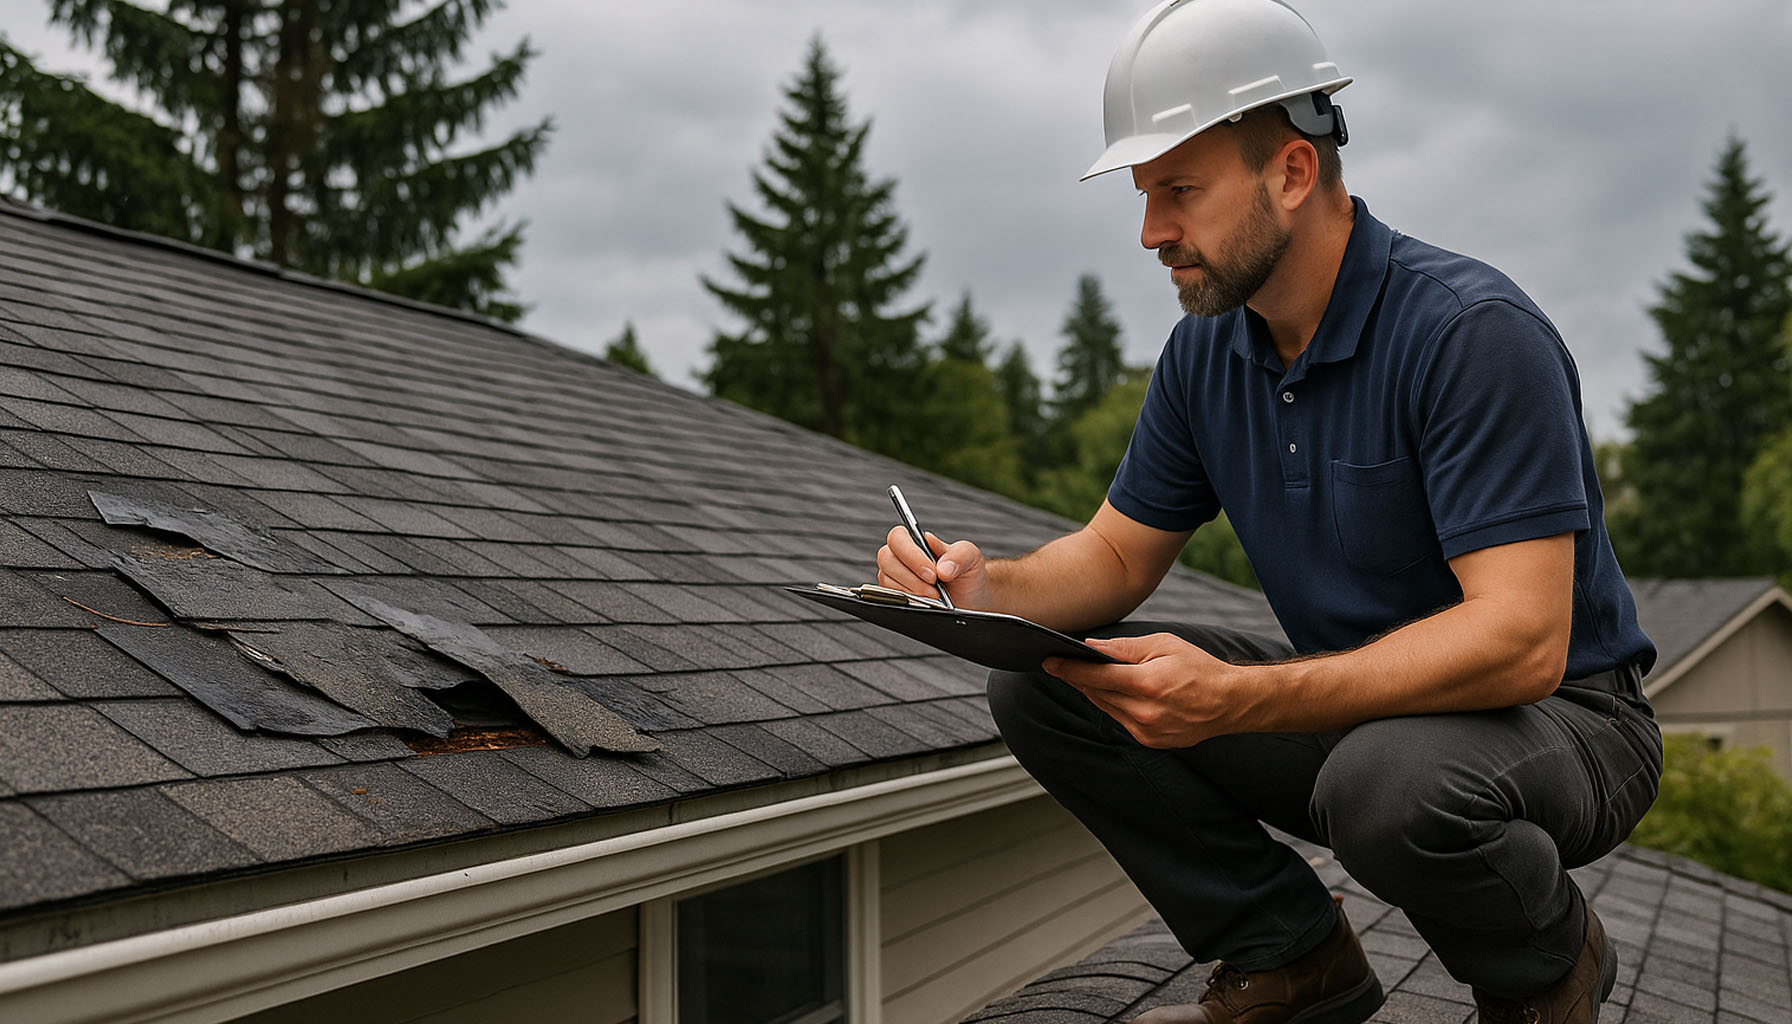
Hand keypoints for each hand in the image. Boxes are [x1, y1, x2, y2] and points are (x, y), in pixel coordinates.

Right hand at [877, 527, 994, 609]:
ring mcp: (895, 577)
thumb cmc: (967, 574)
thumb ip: (959, 555)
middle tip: (935, 589)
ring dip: (912, 592)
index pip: (898, 537)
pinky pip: (890, 597)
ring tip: (935, 598)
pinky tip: (925, 604)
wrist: (971, 601)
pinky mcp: (895, 595)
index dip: (911, 555)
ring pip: (886, 580)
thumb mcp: (971, 558)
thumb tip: (942, 567)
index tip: (932, 573)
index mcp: (917, 542)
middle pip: (886, 558)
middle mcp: (902, 557)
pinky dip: (909, 602)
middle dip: (912, 578)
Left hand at [1043, 633, 1254, 747]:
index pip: (1096, 677)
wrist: (1231, 702)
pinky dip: (1114, 706)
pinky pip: (1121, 720)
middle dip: (1079, 678)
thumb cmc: (1199, 668)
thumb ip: (1124, 649)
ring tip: (1086, 676)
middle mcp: (1144, 712)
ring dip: (1094, 692)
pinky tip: (1115, 693)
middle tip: (1063, 664)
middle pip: (1097, 694)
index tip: (1048, 662)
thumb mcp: (1163, 645)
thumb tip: (1091, 648)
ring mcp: (1147, 731)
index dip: (1069, 669)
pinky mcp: (1151, 741)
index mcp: (1147, 684)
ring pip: (1106, 708)